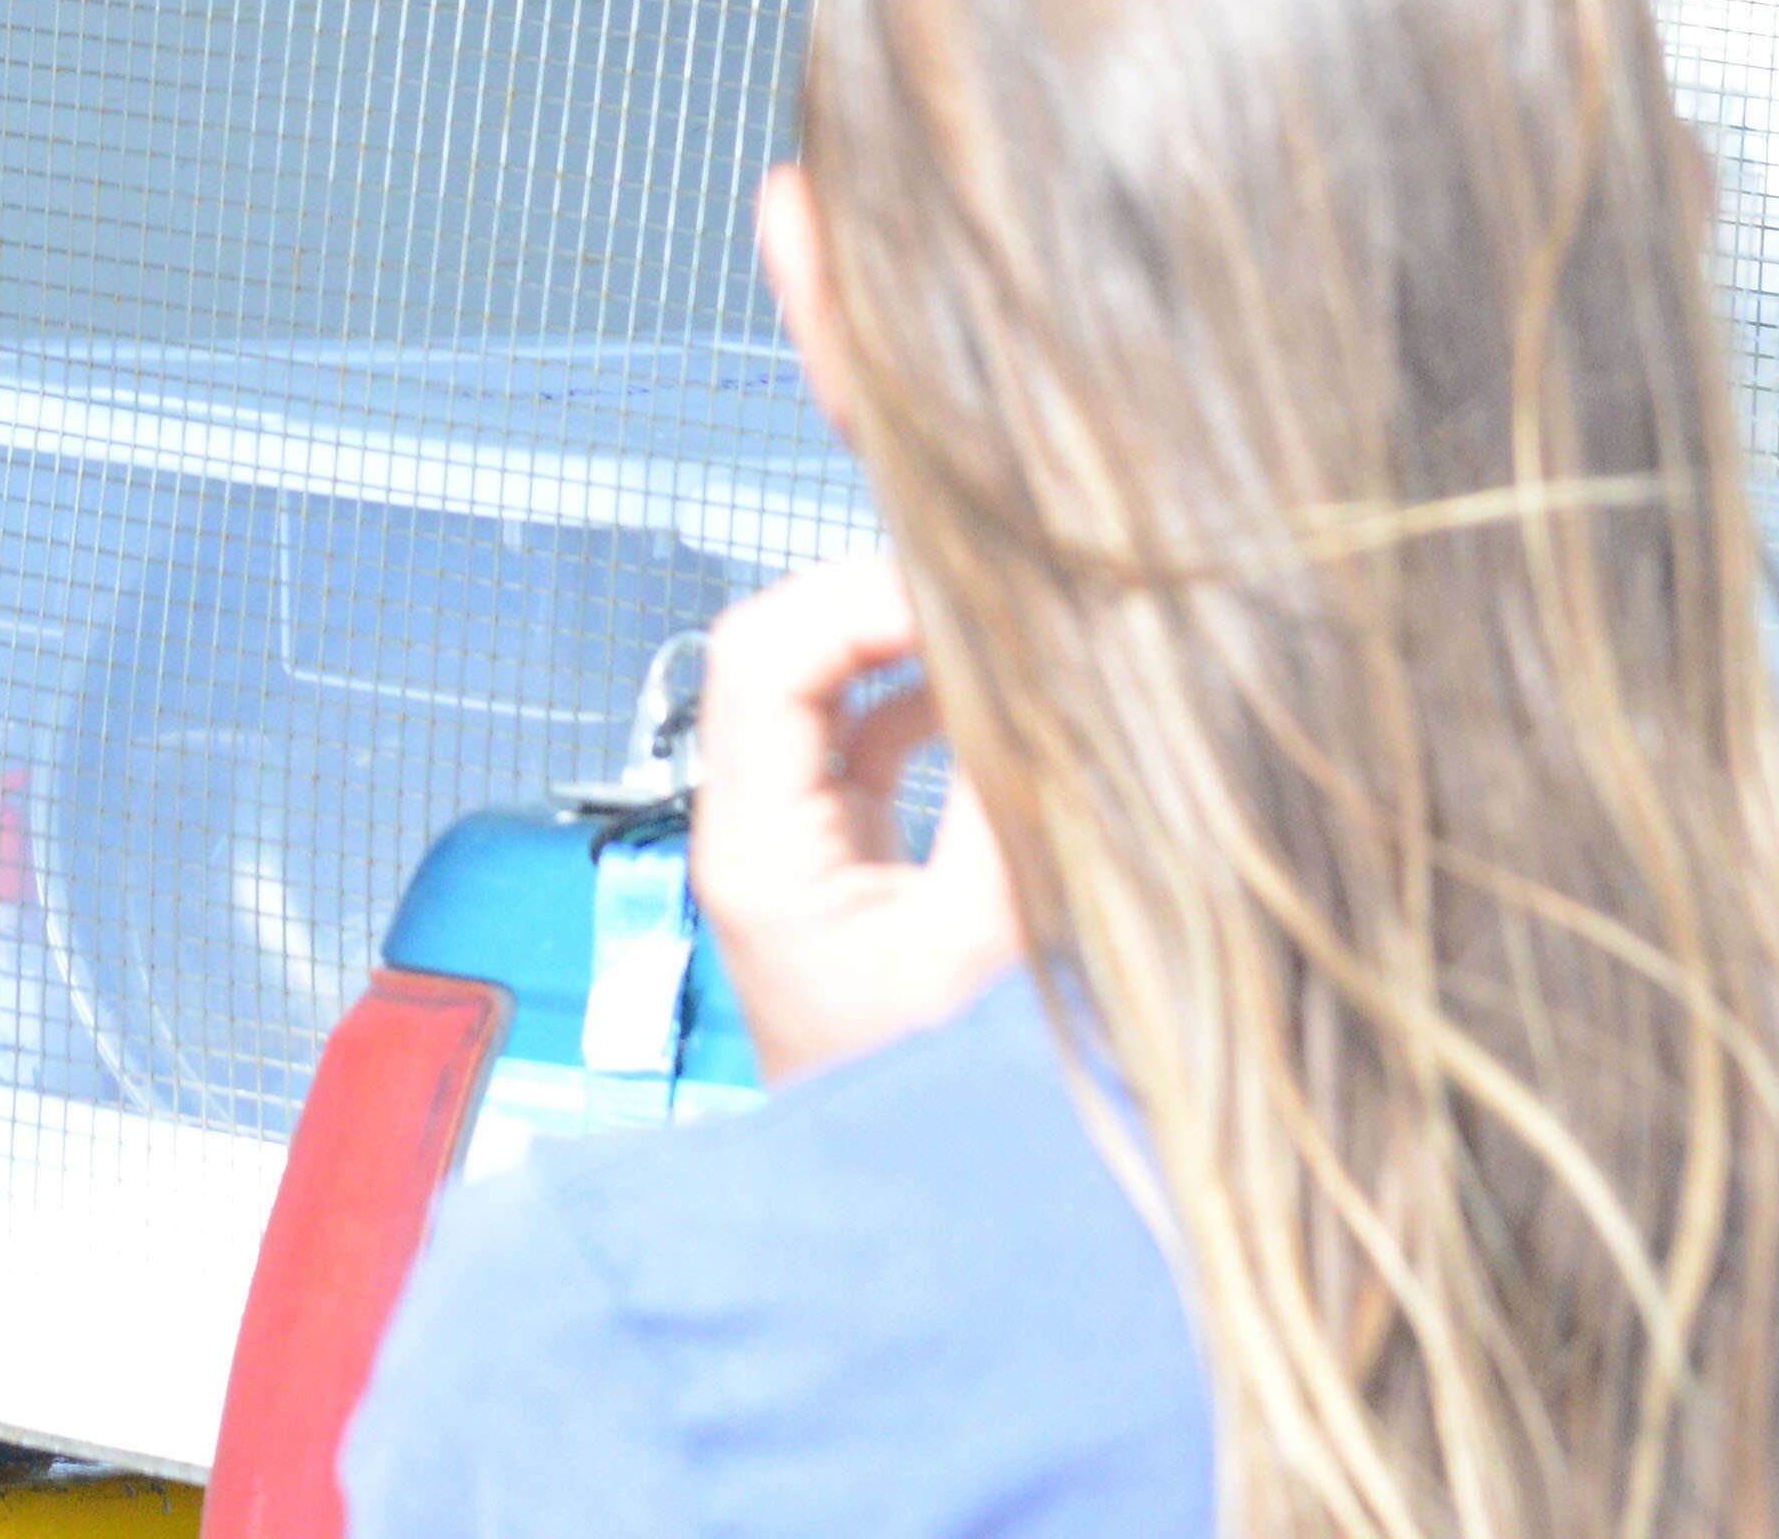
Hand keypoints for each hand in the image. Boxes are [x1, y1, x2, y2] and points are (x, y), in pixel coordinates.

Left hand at [684, 552, 1019, 1085]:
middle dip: (872, 604)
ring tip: (985, 630)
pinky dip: (914, 697)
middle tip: (973, 593)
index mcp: (758, 851)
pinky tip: (980, 697)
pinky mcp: (830, 853)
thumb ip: (996, 808)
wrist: (903, 1187)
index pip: (761, 659)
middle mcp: (751, 831)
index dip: (852, 599)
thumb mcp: (978, 948)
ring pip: (815, 687)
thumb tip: (1027, 682)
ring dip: (893, 643)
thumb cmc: (924, 1100)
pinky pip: (856, 736)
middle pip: (777, 654)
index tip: (950, 590)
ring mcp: (786, 839)